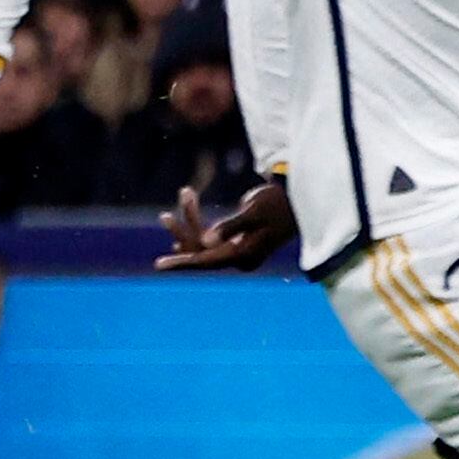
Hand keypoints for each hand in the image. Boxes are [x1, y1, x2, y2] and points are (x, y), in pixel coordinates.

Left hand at [155, 181, 296, 271]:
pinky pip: (212, 236)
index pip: (206, 261)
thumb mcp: (254, 211)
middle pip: (202, 251)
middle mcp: (240, 257)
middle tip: (165, 216)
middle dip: (184, 231)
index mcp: (244, 254)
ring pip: (205, 241)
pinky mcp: (238, 242)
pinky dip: (201, 221)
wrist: (298, 199)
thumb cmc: (278, 202)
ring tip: (186, 192)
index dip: (181, 263)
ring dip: (192, 220)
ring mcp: (239, 251)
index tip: (159, 266)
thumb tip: (207, 242)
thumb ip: (230, 226)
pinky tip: (189, 208)